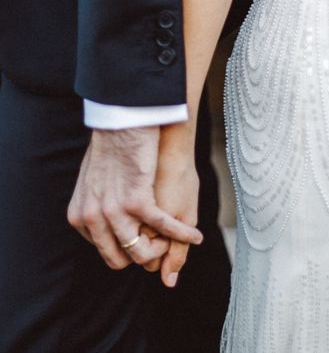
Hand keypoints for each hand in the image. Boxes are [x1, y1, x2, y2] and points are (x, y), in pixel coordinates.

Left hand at [67, 126, 203, 269]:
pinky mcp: (138, 203)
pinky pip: (164, 229)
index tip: (145, 238)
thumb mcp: (92, 180)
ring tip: (180, 239)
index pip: (104, 250)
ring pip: (142, 252)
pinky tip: (196, 235)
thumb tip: (100, 214)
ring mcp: (114, 213)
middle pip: (120, 259)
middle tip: (163, 243)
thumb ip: (94, 202)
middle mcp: (93, 220)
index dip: (127, 247)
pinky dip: (183, 234)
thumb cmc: (112, 145)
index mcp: (80, 217)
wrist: (122, 122)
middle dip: (144, 255)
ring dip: (164, 249)